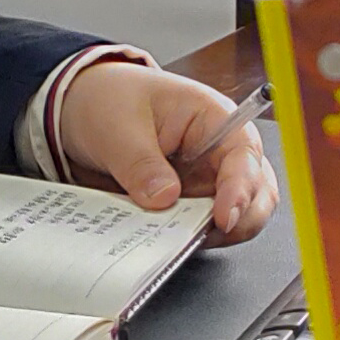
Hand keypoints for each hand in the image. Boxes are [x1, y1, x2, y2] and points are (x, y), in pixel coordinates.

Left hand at [57, 61, 278, 243]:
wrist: (81, 107)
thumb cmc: (109, 99)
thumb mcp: (117, 126)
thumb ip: (141, 163)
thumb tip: (164, 198)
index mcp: (212, 116)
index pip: (244, 154)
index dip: (241, 188)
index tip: (224, 217)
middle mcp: (219, 151)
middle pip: (257, 192)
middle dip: (241, 220)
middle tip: (205, 236)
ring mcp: (207, 179)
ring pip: (236, 217)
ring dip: (213, 233)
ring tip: (175, 238)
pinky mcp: (189, 203)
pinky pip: (200, 228)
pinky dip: (188, 238)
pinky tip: (164, 239)